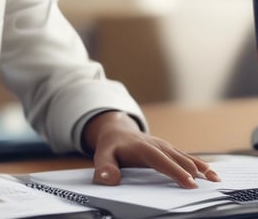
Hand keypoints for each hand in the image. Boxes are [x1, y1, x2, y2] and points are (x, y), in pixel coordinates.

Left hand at [83, 111, 220, 188]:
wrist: (117, 131)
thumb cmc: (111, 146)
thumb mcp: (102, 154)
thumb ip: (104, 167)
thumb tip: (108, 179)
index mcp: (142, 147)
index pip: (160, 160)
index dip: (175, 171)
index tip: (188, 182)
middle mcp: (157, 145)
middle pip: (177, 159)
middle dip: (191, 172)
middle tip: (205, 186)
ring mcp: (166, 147)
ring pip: (185, 157)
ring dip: (200, 168)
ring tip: (215, 179)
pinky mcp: (170, 150)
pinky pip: (187, 157)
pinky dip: (200, 164)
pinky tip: (212, 173)